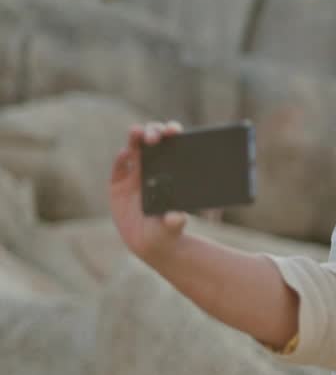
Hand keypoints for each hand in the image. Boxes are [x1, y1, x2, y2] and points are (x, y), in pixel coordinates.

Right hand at [109, 121, 188, 264]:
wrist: (149, 243)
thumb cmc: (166, 230)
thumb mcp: (172, 227)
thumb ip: (175, 222)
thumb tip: (178, 217)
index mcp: (171, 171)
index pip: (173, 145)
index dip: (173, 134)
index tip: (176, 131)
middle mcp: (153, 168)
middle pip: (152, 141)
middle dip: (153, 132)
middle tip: (155, 137)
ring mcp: (134, 175)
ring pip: (134, 149)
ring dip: (135, 138)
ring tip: (137, 132)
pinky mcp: (118, 184)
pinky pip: (119, 168)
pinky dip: (121, 160)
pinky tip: (124, 155)